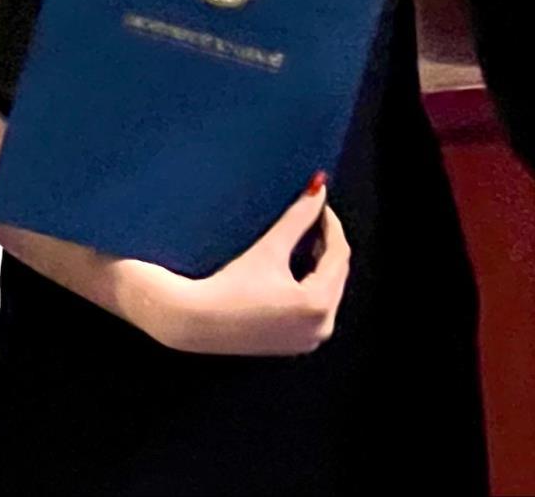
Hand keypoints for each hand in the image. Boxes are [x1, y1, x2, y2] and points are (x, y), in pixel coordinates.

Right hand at [119, 174, 350, 356]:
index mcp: (318, 304)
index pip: (339, 254)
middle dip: (327, 244)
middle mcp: (320, 327)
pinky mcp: (295, 344)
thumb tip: (319, 189)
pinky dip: (311, 286)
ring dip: (321, 265)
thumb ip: (298, 217)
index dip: (331, 224)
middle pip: (337, 273)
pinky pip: (316, 308)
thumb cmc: (228, 287)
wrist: (196, 321)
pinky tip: (295, 269)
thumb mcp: (269, 248)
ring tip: (305, 240)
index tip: (320, 204)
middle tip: (313, 217)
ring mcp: (309, 340)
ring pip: (329, 291)